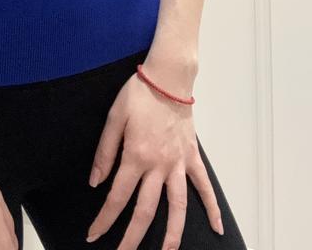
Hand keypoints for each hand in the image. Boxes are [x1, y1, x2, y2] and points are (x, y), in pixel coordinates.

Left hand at [85, 60, 223, 248]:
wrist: (168, 77)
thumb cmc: (138, 94)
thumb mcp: (114, 118)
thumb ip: (104, 152)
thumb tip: (96, 183)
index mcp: (136, 156)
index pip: (117, 197)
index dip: (104, 220)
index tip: (93, 235)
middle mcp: (159, 165)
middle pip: (145, 211)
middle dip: (132, 238)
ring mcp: (178, 163)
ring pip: (177, 207)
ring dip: (172, 235)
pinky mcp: (192, 157)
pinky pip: (204, 186)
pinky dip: (212, 207)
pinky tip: (218, 228)